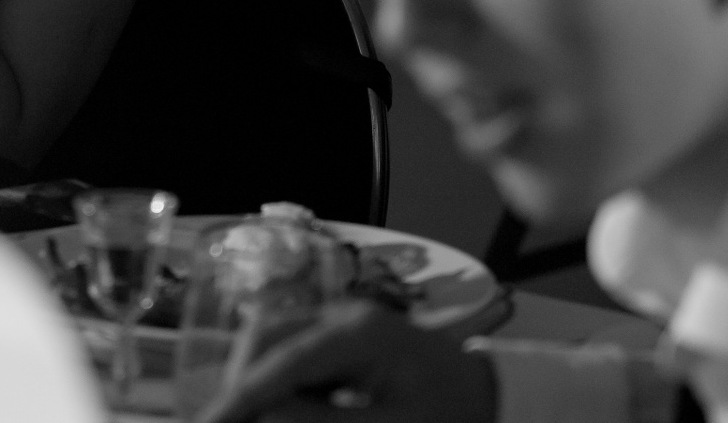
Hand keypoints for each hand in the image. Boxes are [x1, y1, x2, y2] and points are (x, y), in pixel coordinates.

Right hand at [195, 302, 494, 422]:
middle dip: (243, 387)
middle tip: (226, 422)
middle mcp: (343, 316)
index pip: (280, 359)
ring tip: (250, 413)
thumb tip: (260, 415)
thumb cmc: (456, 416)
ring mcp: (342, 325)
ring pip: (274, 346)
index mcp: (358, 331)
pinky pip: (294, 358)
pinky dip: (280, 386)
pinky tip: (284, 410)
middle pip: (266, 340)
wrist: (501, 400)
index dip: (239, 397)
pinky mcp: (345, 343)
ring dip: (258, 385)